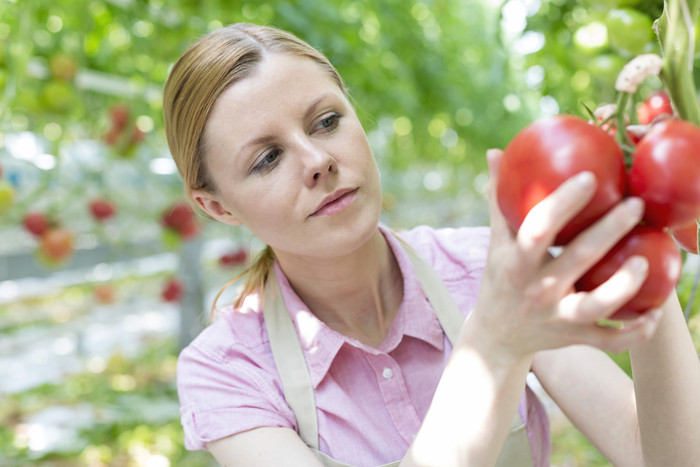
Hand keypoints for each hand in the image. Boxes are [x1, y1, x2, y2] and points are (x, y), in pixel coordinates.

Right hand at [469, 149, 662, 360]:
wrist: (497, 336)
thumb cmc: (501, 277)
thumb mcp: (496, 241)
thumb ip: (499, 198)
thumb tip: (497, 152)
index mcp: (516, 262)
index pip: (538, 229)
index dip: (563, 203)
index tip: (590, 177)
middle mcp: (537, 290)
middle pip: (577, 259)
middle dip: (609, 230)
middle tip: (636, 203)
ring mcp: (557, 317)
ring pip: (597, 305)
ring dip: (625, 285)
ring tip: (645, 259)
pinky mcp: (574, 338)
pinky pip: (610, 339)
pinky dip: (635, 331)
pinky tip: (655, 313)